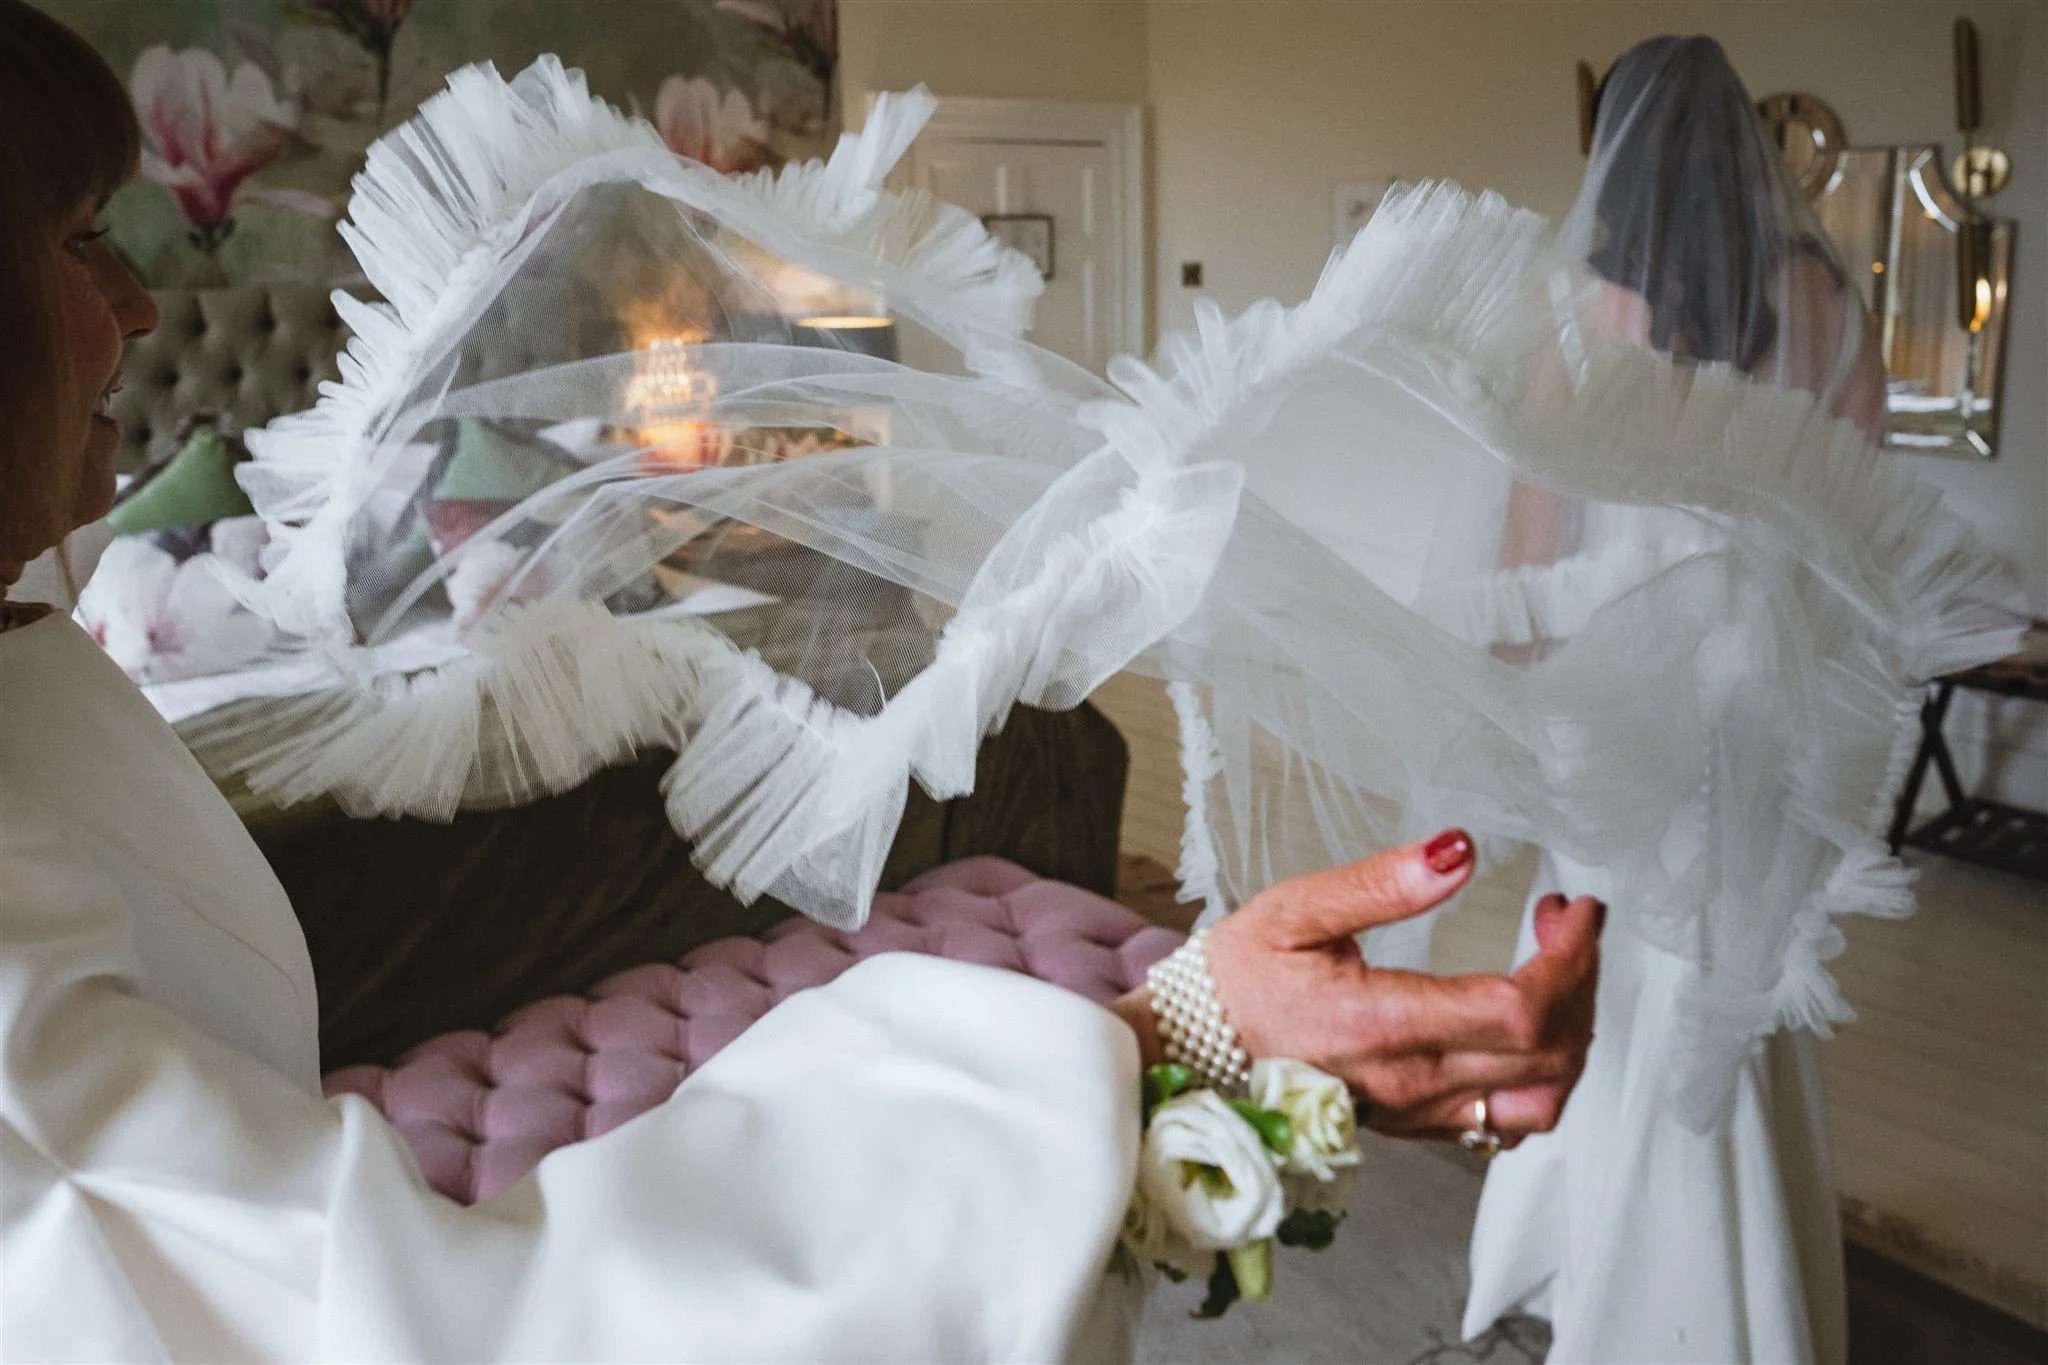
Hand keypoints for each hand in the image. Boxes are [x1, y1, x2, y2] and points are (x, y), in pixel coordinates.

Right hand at [1111, 833, 1601, 1148]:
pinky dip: (1542, 1079)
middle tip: (1566, 923)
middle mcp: (1407, 1082)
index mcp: (1380, 1024)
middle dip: (1580, 981)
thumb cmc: (1236, 976)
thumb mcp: (1296, 907)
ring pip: (1540, 1101)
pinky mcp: (1414, 1125)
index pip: (1519, 1010)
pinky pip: (1507, 1124)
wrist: (1189, 1048)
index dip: (1569, 958)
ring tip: (1557, 976)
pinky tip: (1526, 1029)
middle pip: (1548, 1055)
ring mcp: (1415, 1113)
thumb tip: (1460, 850)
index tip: (1574, 908)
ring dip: (1571, 1038)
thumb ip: (1382, 882)